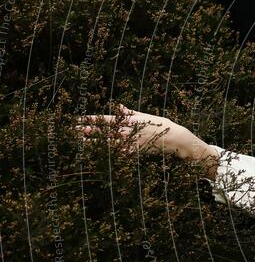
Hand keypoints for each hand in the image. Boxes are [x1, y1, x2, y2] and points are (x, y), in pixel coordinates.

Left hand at [75, 103, 198, 158]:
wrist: (176, 138)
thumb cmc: (162, 125)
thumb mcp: (146, 116)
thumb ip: (129, 112)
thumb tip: (118, 106)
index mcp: (130, 119)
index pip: (106, 119)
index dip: (90, 119)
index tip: (77, 119)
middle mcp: (129, 130)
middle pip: (103, 130)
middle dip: (87, 129)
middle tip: (70, 130)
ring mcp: (132, 141)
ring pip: (107, 142)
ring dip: (92, 142)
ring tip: (78, 142)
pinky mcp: (136, 151)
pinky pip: (119, 153)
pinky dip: (107, 154)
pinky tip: (97, 155)